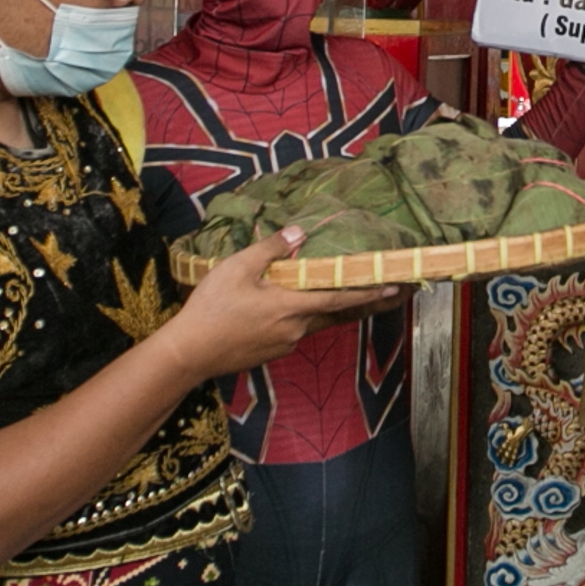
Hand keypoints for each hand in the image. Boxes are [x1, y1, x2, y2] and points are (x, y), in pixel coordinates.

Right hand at [167, 232, 395, 379]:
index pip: (340, 299)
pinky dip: (302, 318)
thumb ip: (270, 250)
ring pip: (313, 322)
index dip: (369, 293)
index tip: (396, 288)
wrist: (188, 353)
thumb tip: (299, 232)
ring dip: (330, 310)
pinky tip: (287, 308)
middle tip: (391, 295)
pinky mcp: (270, 352)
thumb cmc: (211, 307)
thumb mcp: (237, 268)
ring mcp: (283, 344)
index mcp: (291, 307)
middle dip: (365, 304)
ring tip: (338, 293)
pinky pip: (294, 331)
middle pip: (336, 315)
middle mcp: (295, 329)